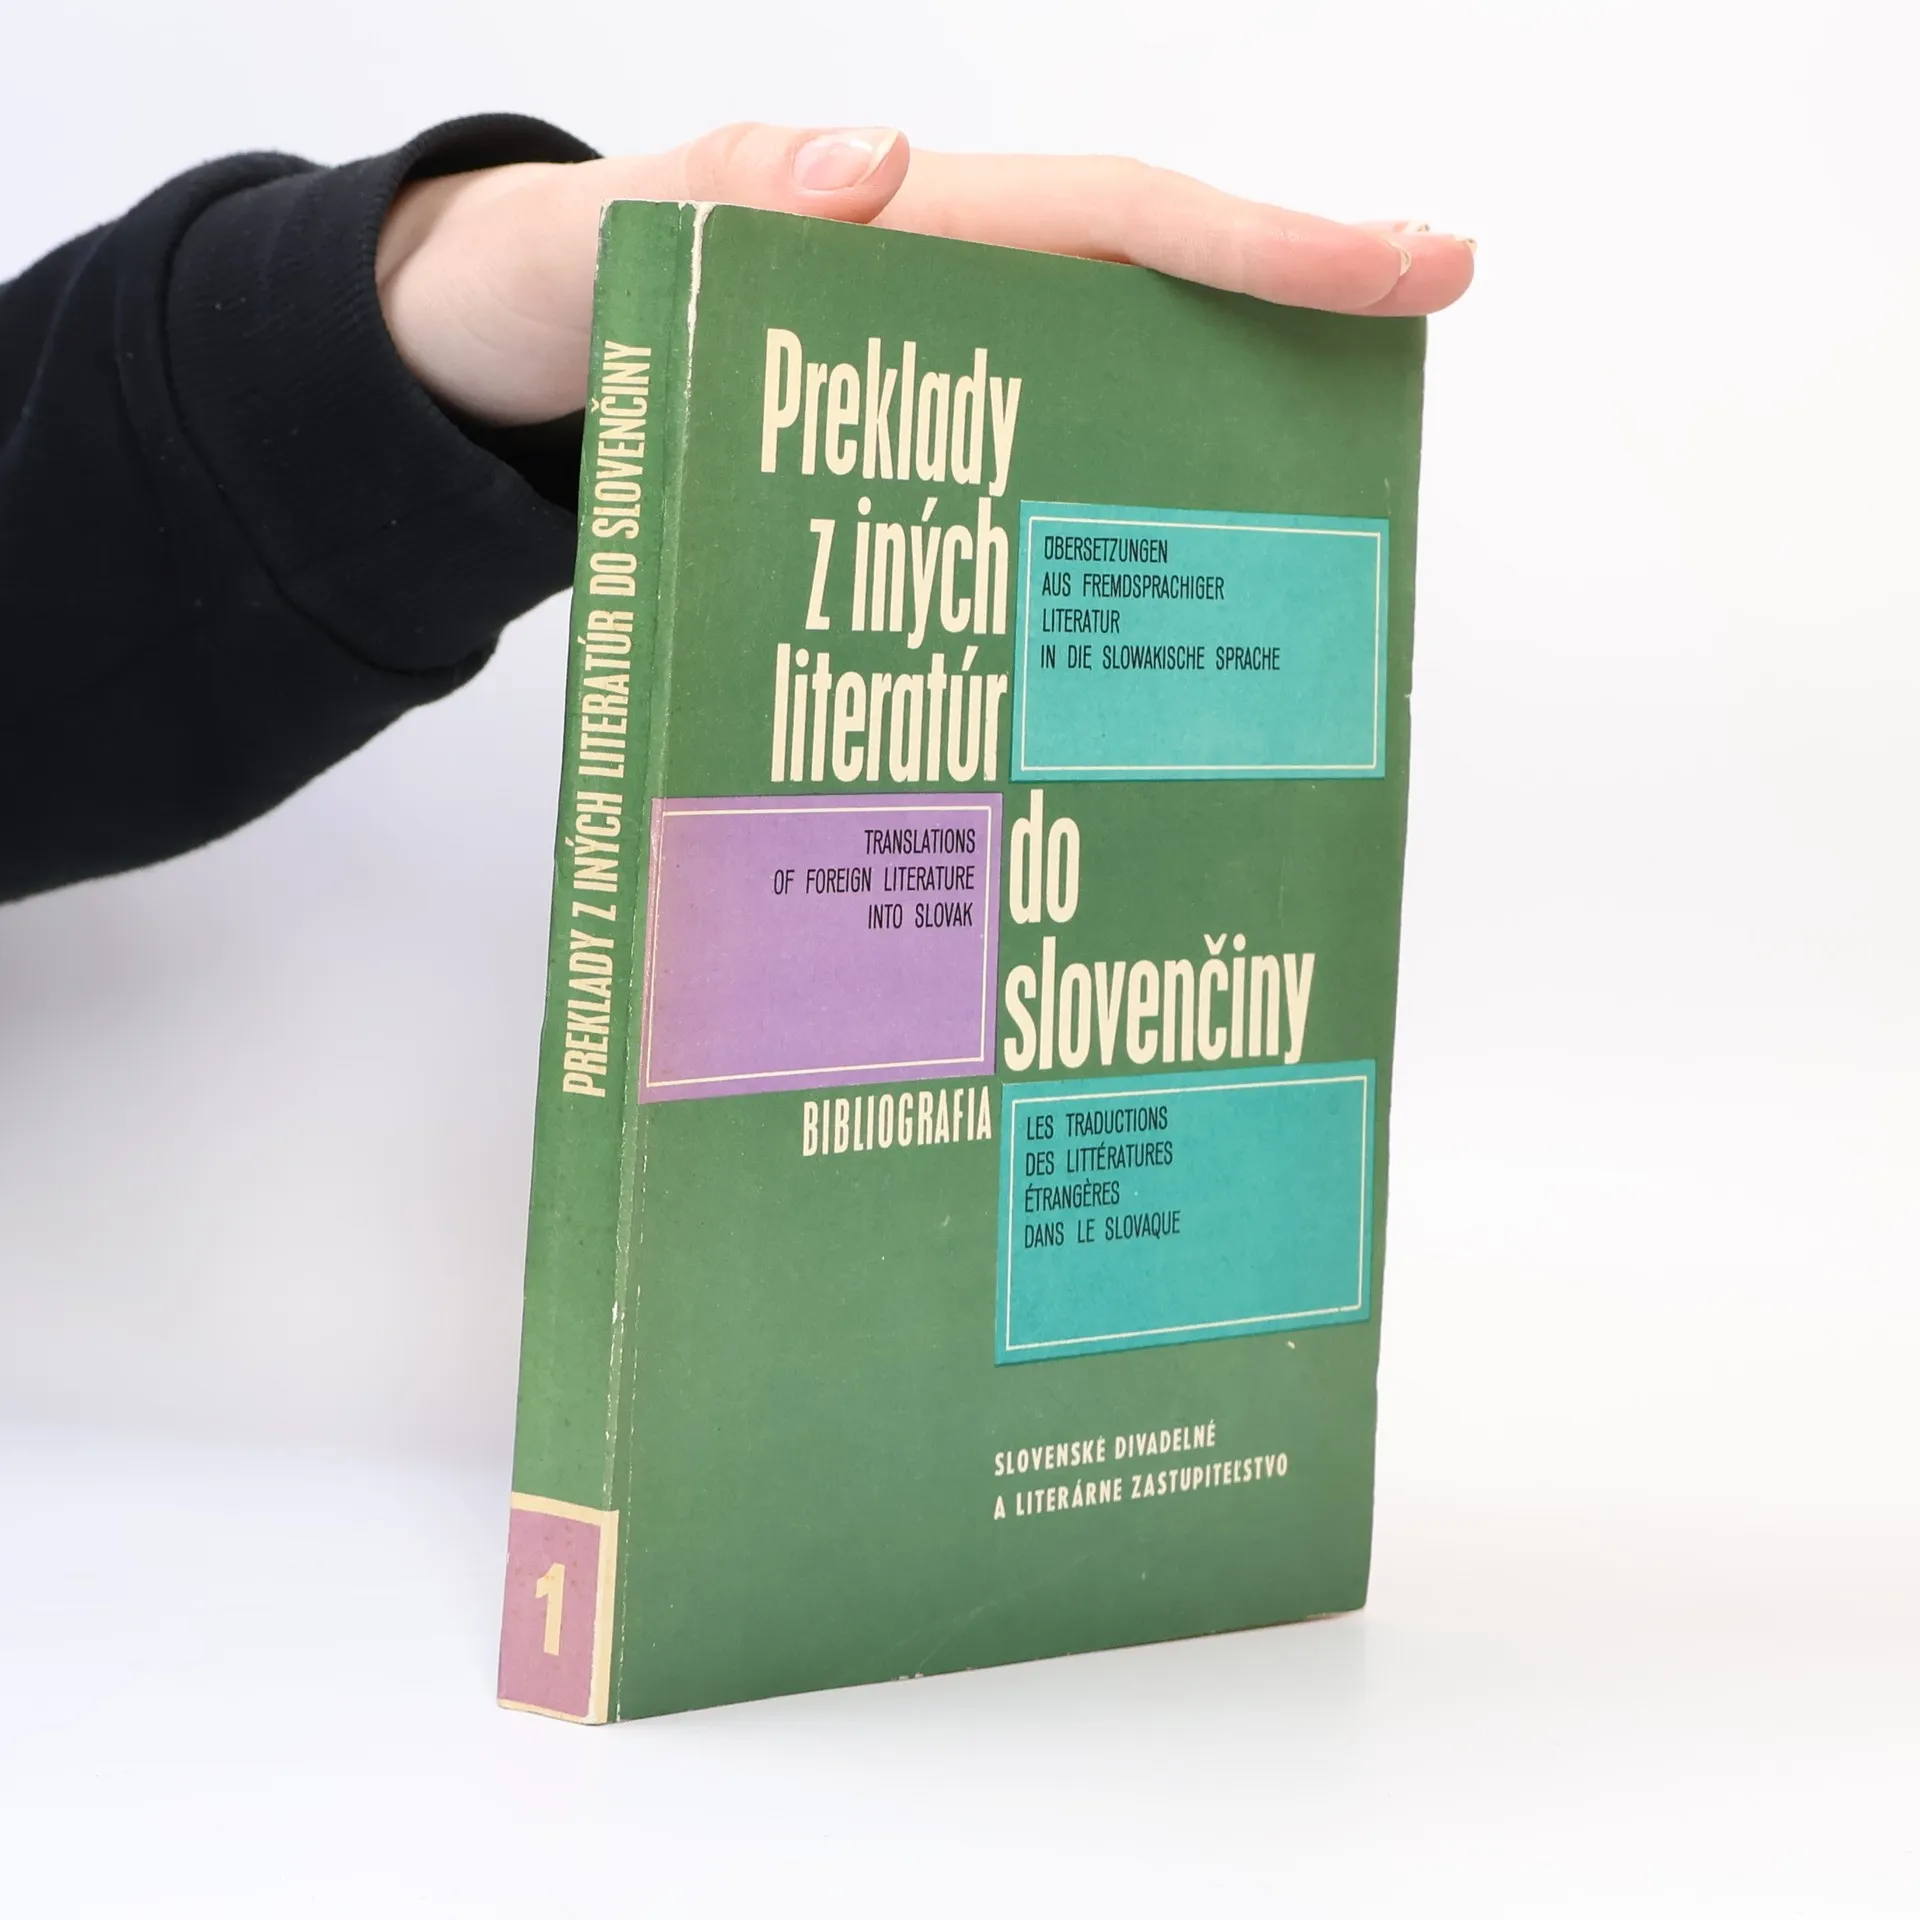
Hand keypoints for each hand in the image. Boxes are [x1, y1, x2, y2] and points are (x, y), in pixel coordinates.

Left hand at [377, 123, 1474, 427]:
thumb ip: (723, 196)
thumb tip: (878, 162)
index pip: (1118, 219)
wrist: (487, 360)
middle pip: (1150, 292)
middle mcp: (938, 288)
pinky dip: (1099, 500)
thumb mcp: (612, 237)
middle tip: (1417, 356)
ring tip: (1323, 504)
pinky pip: (1024, 456)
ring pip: (1103, 380)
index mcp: (903, 225)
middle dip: (1289, 314)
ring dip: (1215, 419)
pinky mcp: (898, 440)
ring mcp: (926, 370)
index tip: (1406, 262)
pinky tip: (1147, 581)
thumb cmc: (544, 288)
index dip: (1263, 242)